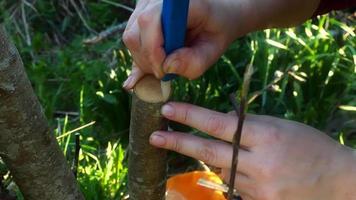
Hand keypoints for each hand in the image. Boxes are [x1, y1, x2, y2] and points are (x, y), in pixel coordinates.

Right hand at [122, 0, 255, 88]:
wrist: (219, 15)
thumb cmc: (218, 29)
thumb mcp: (214, 49)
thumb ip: (194, 62)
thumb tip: (167, 68)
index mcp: (177, 2)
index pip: (149, 21)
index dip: (152, 50)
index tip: (163, 72)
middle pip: (134, 33)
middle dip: (147, 61)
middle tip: (165, 74)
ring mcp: (146, 5)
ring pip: (130, 37)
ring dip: (144, 60)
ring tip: (164, 67)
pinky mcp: (141, 14)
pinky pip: (132, 38)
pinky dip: (140, 57)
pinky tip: (146, 72)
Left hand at [149, 102, 355, 199]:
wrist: (338, 183)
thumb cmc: (310, 147)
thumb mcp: (281, 127)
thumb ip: (249, 125)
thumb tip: (222, 120)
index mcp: (266, 137)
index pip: (220, 125)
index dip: (191, 116)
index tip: (169, 110)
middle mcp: (259, 164)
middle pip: (210, 152)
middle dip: (179, 143)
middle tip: (154, 137)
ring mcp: (257, 189)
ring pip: (220, 171)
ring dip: (211, 159)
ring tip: (206, 150)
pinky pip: (234, 187)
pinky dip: (231, 176)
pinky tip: (240, 170)